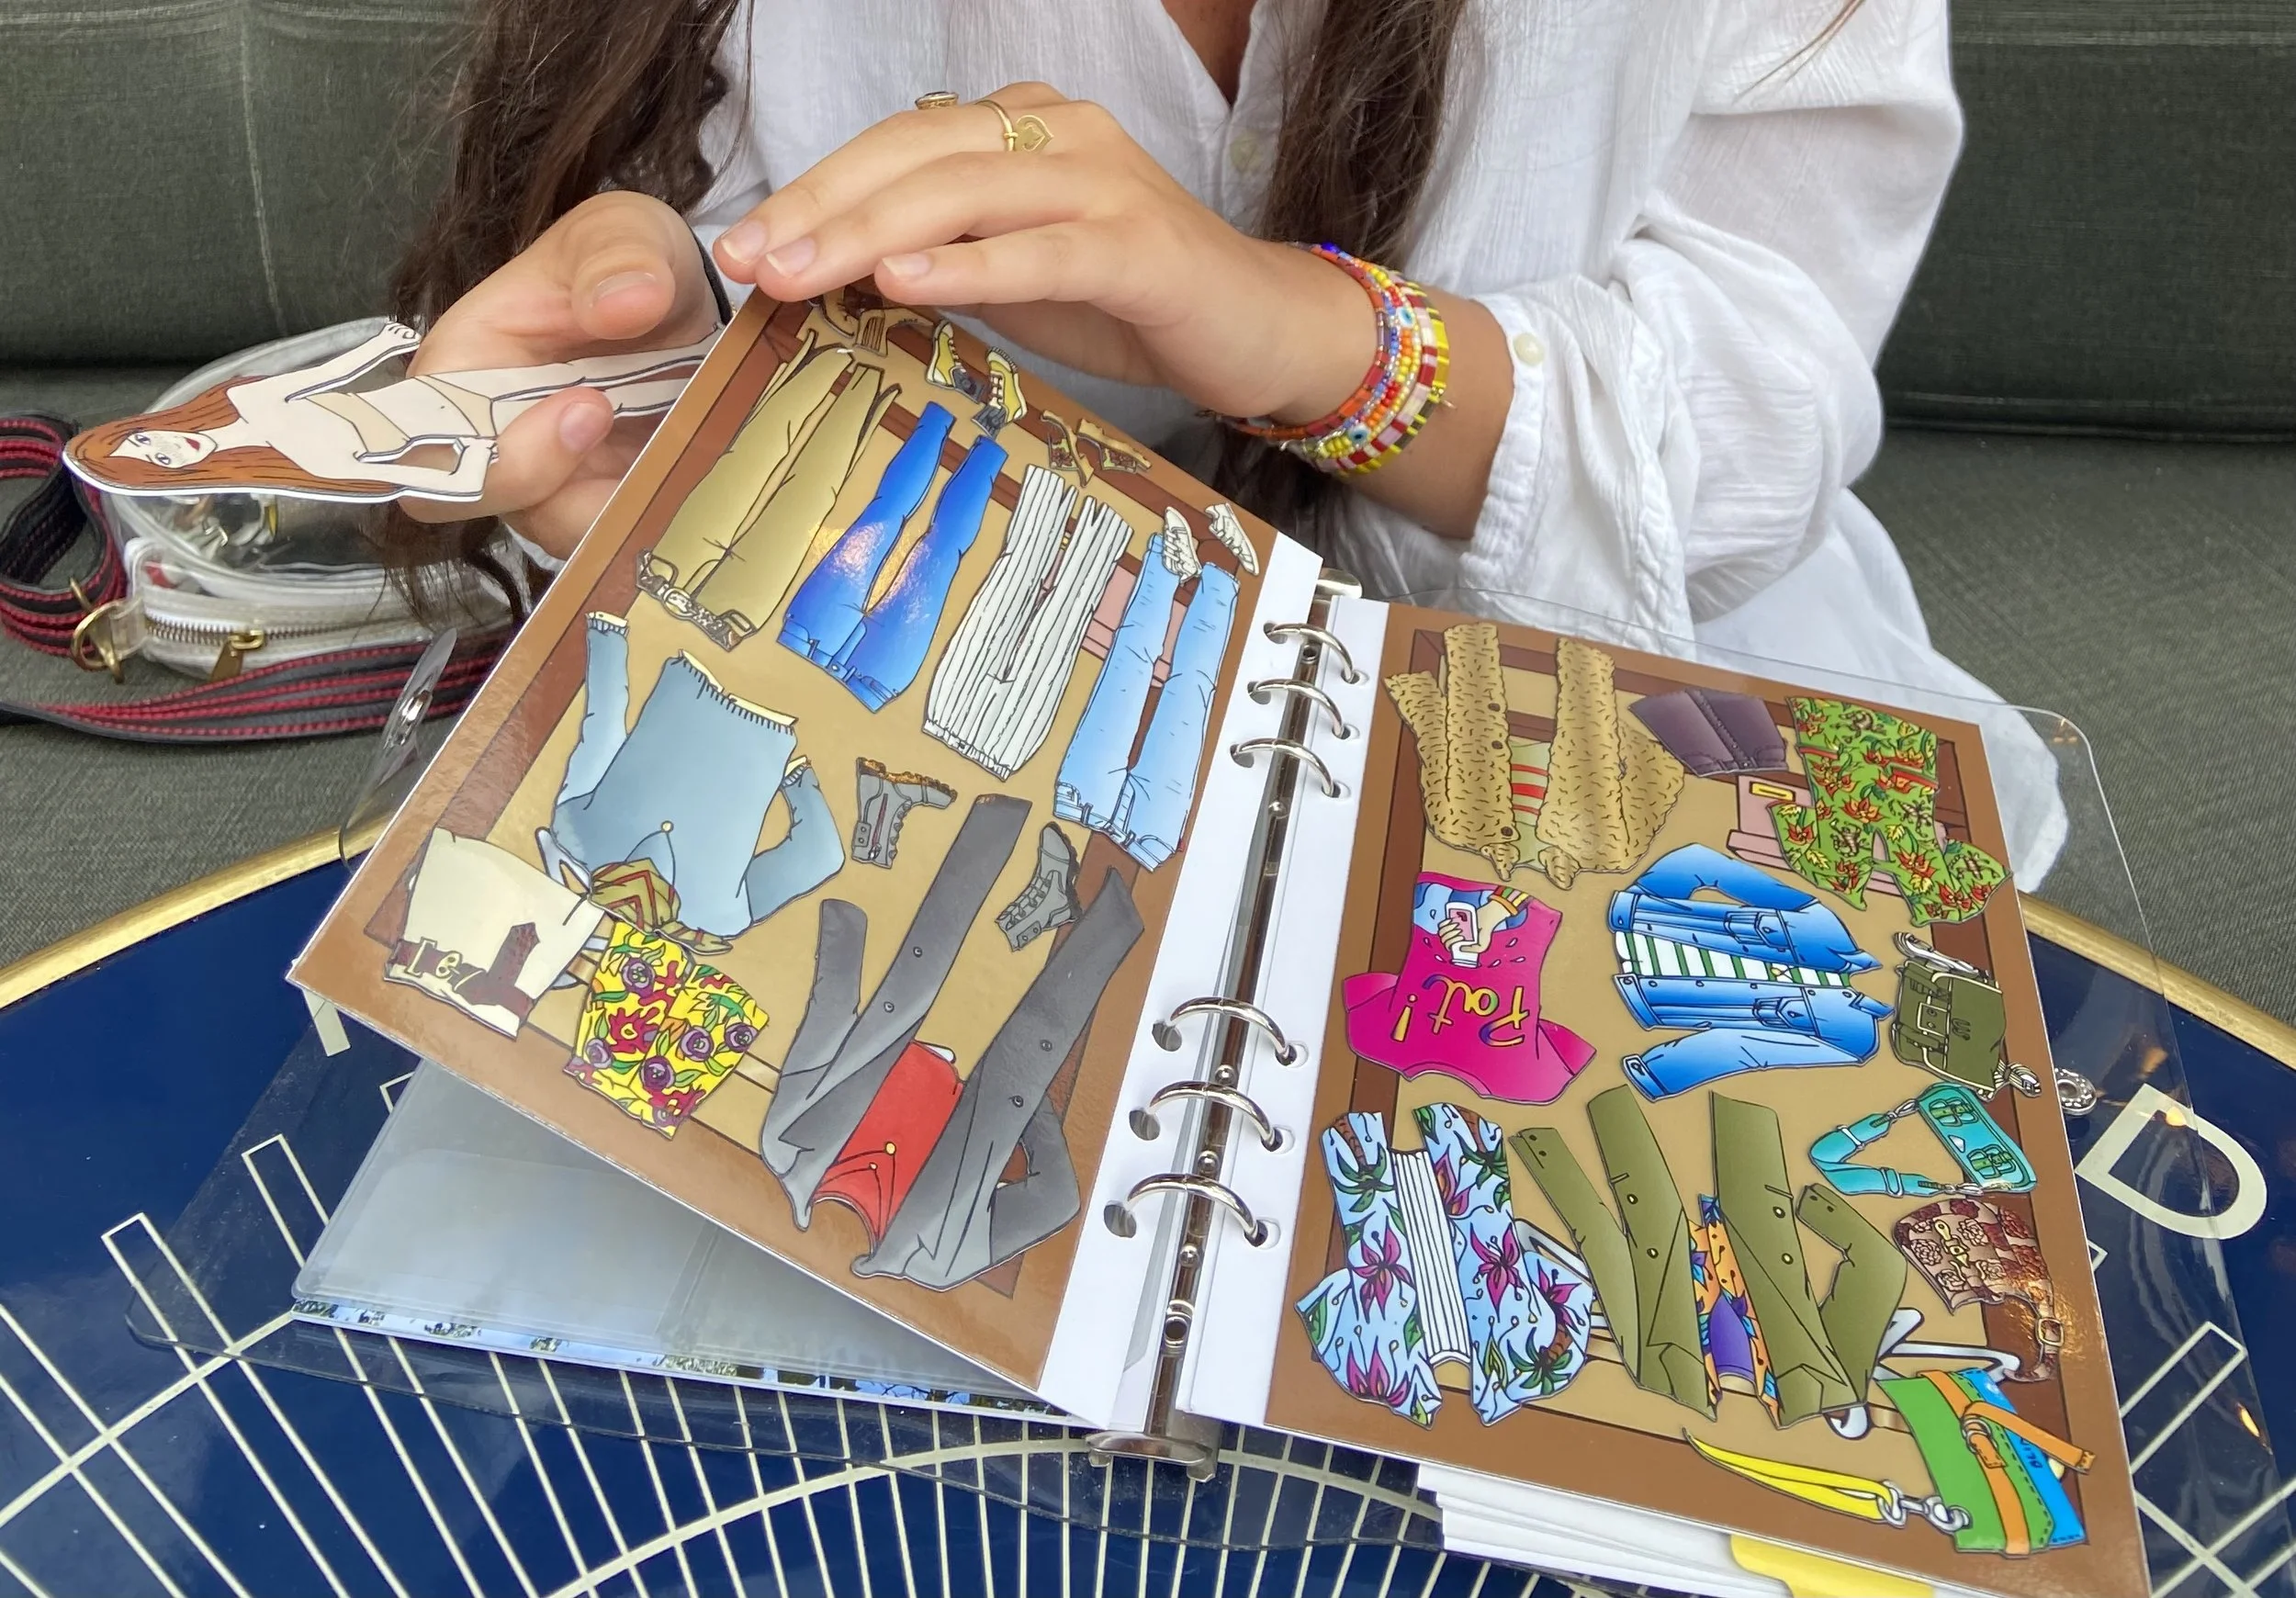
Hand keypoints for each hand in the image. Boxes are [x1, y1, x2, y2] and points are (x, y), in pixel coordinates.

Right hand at [401, 191, 721, 555]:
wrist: (682, 305)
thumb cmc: (625, 264)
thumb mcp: (625, 232)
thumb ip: (617, 255)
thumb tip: (624, 304)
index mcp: (467, 367)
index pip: (419, 442)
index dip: (483, 447)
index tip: (582, 407)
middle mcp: (495, 438)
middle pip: (479, 505)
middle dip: (550, 485)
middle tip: (617, 421)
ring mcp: (551, 485)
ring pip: (561, 535)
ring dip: (622, 505)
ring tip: (678, 448)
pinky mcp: (605, 509)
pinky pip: (621, 542)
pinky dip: (660, 521)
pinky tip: (699, 482)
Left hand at [711, 83, 1375, 425]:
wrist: (1259, 331)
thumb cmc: (1130, 305)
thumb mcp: (1015, 277)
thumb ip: (943, 258)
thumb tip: (833, 277)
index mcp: (1023, 130)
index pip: (897, 146)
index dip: (815, 190)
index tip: (743, 245)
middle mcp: (1061, 135)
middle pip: (916, 157)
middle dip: (821, 209)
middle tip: (750, 261)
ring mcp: (1104, 182)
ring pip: (965, 194)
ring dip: (870, 232)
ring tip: (799, 273)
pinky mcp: (1140, 246)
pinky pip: (1041, 248)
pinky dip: (970, 264)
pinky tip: (904, 279)